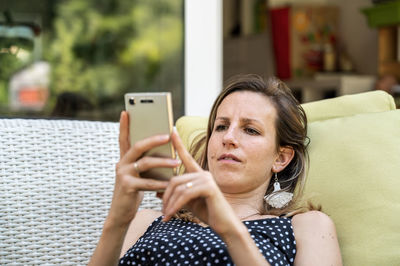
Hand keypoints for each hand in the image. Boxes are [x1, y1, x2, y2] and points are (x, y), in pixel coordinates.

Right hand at [107, 111, 180, 227]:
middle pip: (137, 146)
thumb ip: (145, 162)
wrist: (121, 213)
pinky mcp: (127, 187)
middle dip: (153, 140)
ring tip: (177, 163)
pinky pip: (147, 182)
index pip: (123, 138)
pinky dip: (160, 183)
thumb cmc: (135, 191)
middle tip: (168, 135)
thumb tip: (164, 149)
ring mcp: (123, 175)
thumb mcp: (139, 174)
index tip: (126, 110)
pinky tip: (171, 183)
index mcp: (124, 158)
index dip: (124, 125)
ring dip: (163, 162)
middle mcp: (121, 164)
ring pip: (145, 163)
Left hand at [162, 129, 239, 235]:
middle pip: (175, 179)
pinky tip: (170, 216)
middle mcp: (204, 173)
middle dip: (166, 196)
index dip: (178, 143)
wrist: (225, 226)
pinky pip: (185, 194)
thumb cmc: (208, 213)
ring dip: (169, 204)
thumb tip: (157, 193)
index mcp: (199, 174)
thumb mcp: (188, 204)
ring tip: (165, 216)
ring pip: (179, 187)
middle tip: (162, 211)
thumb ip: (175, 196)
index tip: (171, 129)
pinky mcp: (209, 188)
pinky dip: (175, 206)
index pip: (186, 156)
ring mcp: (207, 179)